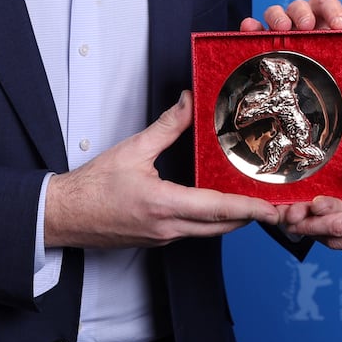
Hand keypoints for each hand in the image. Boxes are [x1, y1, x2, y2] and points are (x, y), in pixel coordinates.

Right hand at [44, 91, 278, 247]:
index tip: (274, 208)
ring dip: (234, 220)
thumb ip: (167, 126)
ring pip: (210, 232)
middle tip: (277, 205)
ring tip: (256, 204)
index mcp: (165, 205)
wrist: (63, 216)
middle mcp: (169, 228)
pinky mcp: (158, 239)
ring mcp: (164, 237)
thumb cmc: (92, 186)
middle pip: (223, 227)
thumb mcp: (132, 149)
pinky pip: (194, 232)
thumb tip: (189, 101)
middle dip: (252, 217)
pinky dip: (213, 221)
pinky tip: (220, 206)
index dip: (250, 209)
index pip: (219, 209)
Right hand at [239, 0, 341, 62]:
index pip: (326, 5)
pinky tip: (250, 29)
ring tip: (282, 29)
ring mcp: (277, 28)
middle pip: (299, 6)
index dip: (333, 11)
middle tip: (307, 26)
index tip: (339, 25)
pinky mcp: (259, 39)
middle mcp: (298, 20)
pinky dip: (251, 25)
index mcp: (321, 20)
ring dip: (278, 17)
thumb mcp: (339, 63)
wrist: (299, 88)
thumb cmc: (321, 67)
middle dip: (303, 13)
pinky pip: (253, 28)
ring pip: (275, 11)